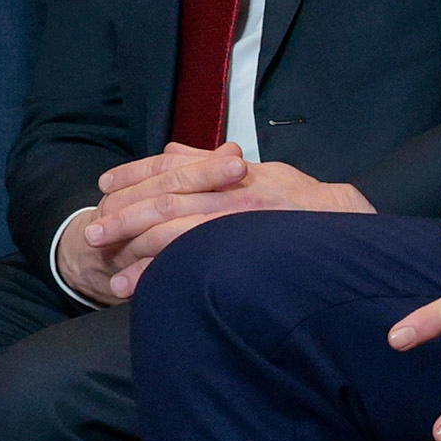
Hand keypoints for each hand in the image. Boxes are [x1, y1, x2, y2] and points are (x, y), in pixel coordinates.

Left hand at [77, 143, 367, 298]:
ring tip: (111, 278)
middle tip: (92, 233)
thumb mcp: (263, 170)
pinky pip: (196, 258)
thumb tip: (174, 151)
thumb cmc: (305, 200)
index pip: (171, 165)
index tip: (104, 186)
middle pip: (164, 199)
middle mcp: (232, 189)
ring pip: (175, 231)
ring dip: (137, 254)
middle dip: (124, 216)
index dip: (133, 173)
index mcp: (230, 168)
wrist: (349, 222)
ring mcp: (239, 220)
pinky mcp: (246, 248)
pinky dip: (164, 274)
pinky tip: (140, 289)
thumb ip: (213, 162)